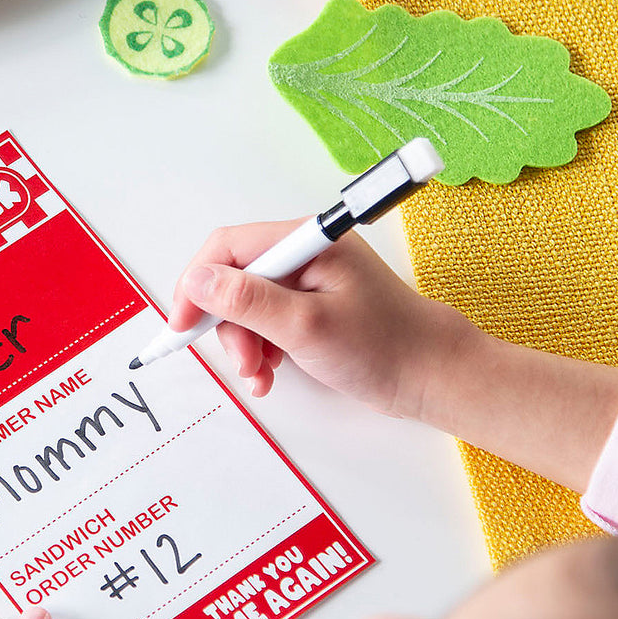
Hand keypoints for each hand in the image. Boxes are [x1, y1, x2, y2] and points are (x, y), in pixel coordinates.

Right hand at [168, 220, 472, 418]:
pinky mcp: (312, 304)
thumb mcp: (305, 327)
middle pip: (235, 279)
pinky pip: (267, 319)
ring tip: (261, 374)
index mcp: (307, 241)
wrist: (434, 376)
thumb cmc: (385, 348)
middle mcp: (306, 253)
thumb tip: (198, 280)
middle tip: (243, 363)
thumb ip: (247, 301)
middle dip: (229, 324)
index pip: (228, 248)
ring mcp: (309, 279)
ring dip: (245, 342)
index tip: (183, 323)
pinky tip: (271, 371)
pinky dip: (261, 347)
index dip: (198, 284)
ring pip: (247, 304)